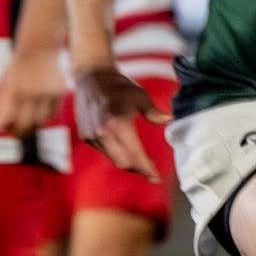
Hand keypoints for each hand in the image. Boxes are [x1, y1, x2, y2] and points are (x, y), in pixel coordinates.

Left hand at [0, 44, 66, 136]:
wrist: (40, 47)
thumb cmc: (19, 66)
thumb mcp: (4, 80)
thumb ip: (0, 101)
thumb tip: (1, 124)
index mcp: (14, 89)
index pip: (6, 118)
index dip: (3, 126)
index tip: (2, 128)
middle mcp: (31, 93)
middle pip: (25, 124)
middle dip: (18, 132)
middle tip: (15, 133)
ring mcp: (47, 93)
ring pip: (40, 121)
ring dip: (33, 126)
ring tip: (28, 124)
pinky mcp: (60, 93)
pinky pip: (53, 113)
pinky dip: (46, 117)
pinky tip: (40, 114)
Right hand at [73, 65, 170, 180]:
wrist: (91, 77)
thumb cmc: (118, 86)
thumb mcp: (140, 96)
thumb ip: (154, 112)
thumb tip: (169, 120)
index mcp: (119, 124)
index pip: (135, 155)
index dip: (147, 169)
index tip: (156, 178)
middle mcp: (103, 133)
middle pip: (124, 163)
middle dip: (138, 169)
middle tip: (151, 169)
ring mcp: (92, 136)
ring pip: (113, 159)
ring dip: (127, 162)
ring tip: (139, 160)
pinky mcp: (86, 136)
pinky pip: (104, 152)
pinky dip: (115, 153)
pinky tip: (123, 148)